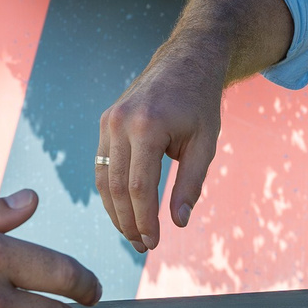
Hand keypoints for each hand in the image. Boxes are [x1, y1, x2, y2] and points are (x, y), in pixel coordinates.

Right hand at [96, 45, 225, 250]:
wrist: (186, 61)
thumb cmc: (200, 103)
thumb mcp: (205, 143)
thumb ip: (190, 183)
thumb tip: (177, 222)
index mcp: (147, 126)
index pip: (140, 187)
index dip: (144, 220)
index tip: (153, 243)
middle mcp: (120, 123)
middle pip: (117, 187)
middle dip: (128, 222)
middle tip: (142, 246)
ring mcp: (108, 121)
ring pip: (104, 179)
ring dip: (115, 211)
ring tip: (132, 234)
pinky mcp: (105, 122)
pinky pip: (102, 165)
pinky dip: (110, 191)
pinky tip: (124, 209)